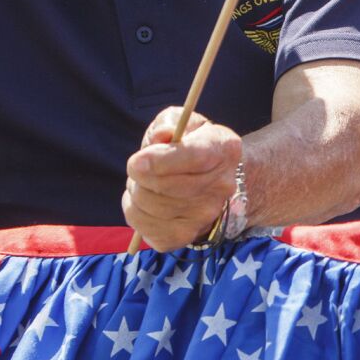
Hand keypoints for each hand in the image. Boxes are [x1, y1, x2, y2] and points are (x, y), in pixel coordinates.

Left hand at [124, 107, 241, 251]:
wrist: (209, 182)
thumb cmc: (190, 144)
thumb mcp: (183, 122)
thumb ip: (169, 122)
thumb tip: (160, 136)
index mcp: (224, 150)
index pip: (194, 158)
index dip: (160, 161)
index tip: (137, 161)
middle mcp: (220, 187)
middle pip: (164, 186)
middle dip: (139, 173)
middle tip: (139, 165)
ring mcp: (204, 217)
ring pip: (146, 204)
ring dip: (135, 189)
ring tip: (146, 182)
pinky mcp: (182, 237)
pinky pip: (140, 225)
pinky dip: (134, 211)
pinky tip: (146, 202)